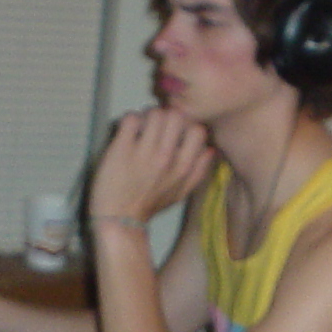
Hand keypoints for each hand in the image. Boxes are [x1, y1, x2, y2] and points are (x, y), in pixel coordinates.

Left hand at [89, 107, 213, 223]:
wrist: (120, 218)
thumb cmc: (149, 205)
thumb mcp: (181, 193)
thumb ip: (198, 172)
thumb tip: (211, 149)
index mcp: (183, 167)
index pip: (197, 130)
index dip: (187, 125)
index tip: (175, 131)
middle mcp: (166, 157)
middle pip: (176, 115)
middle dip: (166, 116)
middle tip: (156, 126)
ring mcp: (143, 152)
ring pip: (154, 113)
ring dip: (147, 116)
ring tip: (141, 127)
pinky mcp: (121, 148)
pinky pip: (130, 119)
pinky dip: (129, 120)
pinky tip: (128, 131)